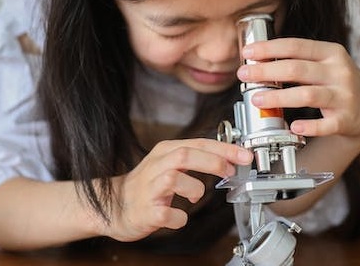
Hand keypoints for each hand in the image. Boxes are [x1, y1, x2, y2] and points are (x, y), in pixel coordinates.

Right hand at [98, 138, 252, 241]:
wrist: (116, 205)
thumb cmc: (148, 184)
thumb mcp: (170, 163)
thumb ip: (196, 159)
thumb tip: (228, 160)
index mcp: (166, 151)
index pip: (199, 143)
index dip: (224, 148)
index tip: (244, 155)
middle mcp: (157, 165)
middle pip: (186, 154)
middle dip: (213, 161)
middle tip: (229, 171)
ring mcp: (150, 187)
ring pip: (175, 178)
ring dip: (194, 188)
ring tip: (195, 196)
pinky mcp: (146, 210)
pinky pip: (167, 213)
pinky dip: (179, 217)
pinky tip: (179, 216)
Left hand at [237, 37, 359, 141]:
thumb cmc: (335, 81)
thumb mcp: (322, 62)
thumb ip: (296, 60)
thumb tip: (257, 60)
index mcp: (330, 52)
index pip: (295, 46)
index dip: (269, 48)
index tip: (247, 52)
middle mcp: (339, 71)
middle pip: (296, 69)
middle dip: (265, 71)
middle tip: (243, 75)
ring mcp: (344, 95)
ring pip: (307, 95)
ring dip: (278, 97)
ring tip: (256, 99)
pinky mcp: (347, 119)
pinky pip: (326, 125)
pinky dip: (309, 127)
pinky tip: (293, 127)